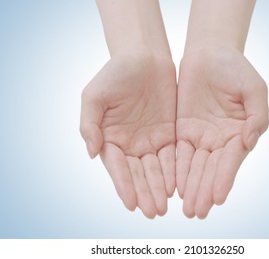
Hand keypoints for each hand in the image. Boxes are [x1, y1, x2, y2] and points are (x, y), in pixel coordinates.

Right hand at [80, 54, 176, 217]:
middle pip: (138, 173)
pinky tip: (179, 186)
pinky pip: (172, 156)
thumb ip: (90, 123)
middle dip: (145, 193)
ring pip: (156, 169)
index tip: (131, 203)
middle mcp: (129, 144)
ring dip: (160, 188)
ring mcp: (149, 140)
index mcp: (109, 138)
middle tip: (153, 211)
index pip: (117, 167)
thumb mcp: (95, 95)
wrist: (144, 56)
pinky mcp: (168, 134)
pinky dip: (175, 171)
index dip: (124, 185)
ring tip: (165, 206)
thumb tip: (90, 152)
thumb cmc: (115, 72)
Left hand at [176, 47, 268, 218]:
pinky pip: (178, 153)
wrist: (209, 53)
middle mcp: (221, 140)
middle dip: (204, 191)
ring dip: (191, 187)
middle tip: (197, 212)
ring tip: (186, 208)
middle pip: (211, 169)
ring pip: (194, 166)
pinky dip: (176, 171)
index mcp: (240, 132)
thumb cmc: (236, 67)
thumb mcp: (254, 87)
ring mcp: (202, 136)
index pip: (230, 161)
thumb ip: (257, 114)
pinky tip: (173, 187)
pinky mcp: (183, 130)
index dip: (224, 178)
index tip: (217, 197)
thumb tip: (249, 139)